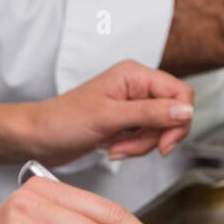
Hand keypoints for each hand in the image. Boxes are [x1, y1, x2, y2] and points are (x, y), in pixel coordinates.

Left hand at [28, 60, 195, 165]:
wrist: (37, 138)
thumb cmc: (63, 121)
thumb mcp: (110, 117)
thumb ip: (151, 113)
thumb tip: (186, 111)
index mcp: (135, 75)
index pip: (180, 93)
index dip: (179, 119)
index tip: (165, 143)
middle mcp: (136, 86)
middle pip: (173, 113)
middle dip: (156, 136)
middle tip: (132, 147)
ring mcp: (132, 105)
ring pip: (161, 128)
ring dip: (141, 145)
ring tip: (116, 148)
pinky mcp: (126, 122)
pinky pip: (146, 137)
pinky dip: (133, 148)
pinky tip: (113, 149)